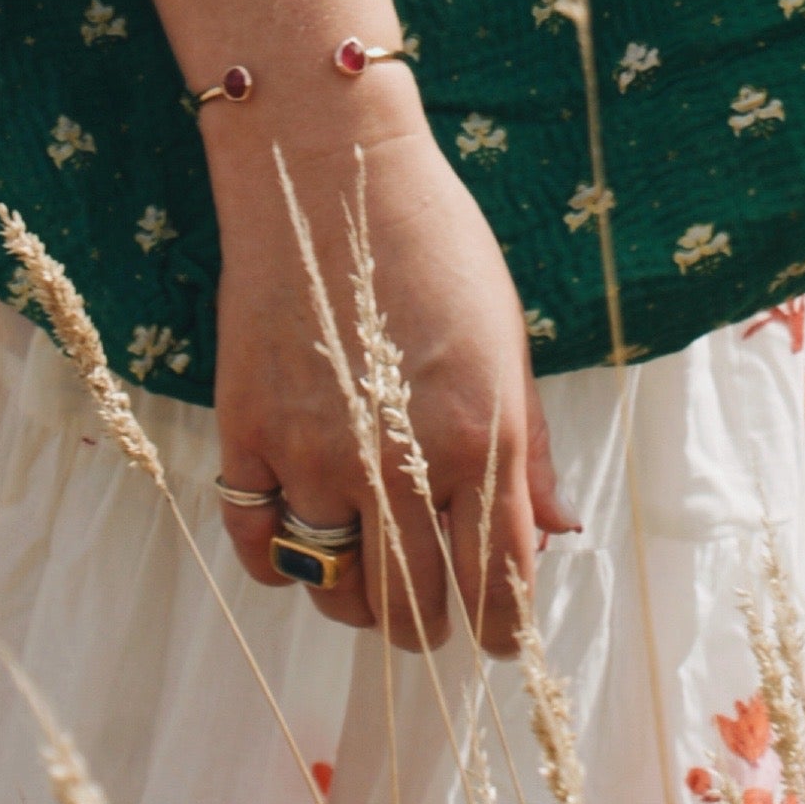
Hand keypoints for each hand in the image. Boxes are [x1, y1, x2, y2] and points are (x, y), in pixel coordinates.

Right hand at [206, 80, 577, 655]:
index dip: (505, 630)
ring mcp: (314, 452)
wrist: (328, 168)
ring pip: (336, 591)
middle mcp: (398, 461)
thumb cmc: (434, 241)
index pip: (498, 587)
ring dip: (359, 598)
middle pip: (414, 608)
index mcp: (479, 437)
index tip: (501, 636)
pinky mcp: (247, 433)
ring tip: (370, 567)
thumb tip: (557, 532)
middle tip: (431, 606)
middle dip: (431, 623)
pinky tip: (302, 533)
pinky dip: (281, 561)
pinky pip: (259, 546)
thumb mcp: (506, 337)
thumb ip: (529, 447)